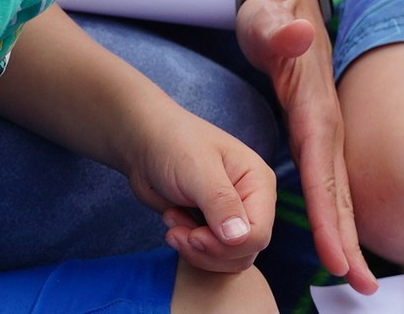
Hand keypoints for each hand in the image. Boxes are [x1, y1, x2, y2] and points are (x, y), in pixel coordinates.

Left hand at [121, 105, 278, 274]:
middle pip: (244, 252)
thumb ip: (221, 204)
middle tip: (176, 232)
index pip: (258, 234)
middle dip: (208, 251)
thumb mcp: (198, 170)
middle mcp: (251, 202)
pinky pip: (210, 256)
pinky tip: (172, 224)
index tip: (194, 235)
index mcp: (258, 182)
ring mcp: (232, 216)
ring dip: (196, 251)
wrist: (146, 144)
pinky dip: (189, 249)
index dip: (226, 245)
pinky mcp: (212, 226)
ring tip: (172, 226)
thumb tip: (240, 238)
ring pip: (228, 259)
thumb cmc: (175, 144)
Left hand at [235, 0, 376, 291]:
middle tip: (361, 284)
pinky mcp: (316, 133)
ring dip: (349, 234)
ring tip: (356, 277)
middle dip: (351, 239)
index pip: (324, 169)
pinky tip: (340, 241)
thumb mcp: (264, 18)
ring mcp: (324, 130)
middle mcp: (327, 123)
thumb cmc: (268, 13)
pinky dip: (337, 215)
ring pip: (340, 191)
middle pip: (341, 190)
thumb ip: (278, 29)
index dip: (332, 215)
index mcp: (315, 107)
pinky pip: (330, 183)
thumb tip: (298, 35)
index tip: (337, 256)